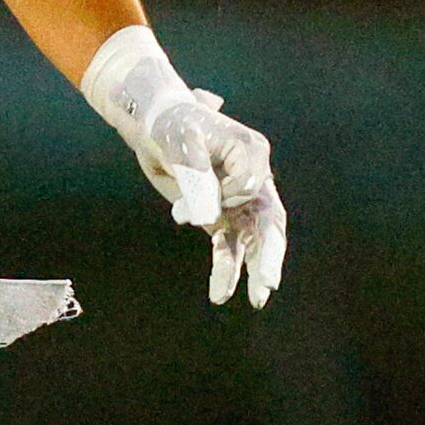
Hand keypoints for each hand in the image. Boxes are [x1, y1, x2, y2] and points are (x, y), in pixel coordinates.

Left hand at [127, 89, 285, 308]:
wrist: (155, 124)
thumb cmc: (172, 123)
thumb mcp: (180, 142)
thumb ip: (196, 178)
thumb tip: (207, 220)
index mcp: (252, 151)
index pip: (249, 187)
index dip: (222, 198)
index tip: (186, 201)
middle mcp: (253, 177)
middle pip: (269, 218)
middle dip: (269, 253)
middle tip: (268, 283)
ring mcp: (238, 199)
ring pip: (253, 238)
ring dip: (253, 268)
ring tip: (257, 300)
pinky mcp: (221, 216)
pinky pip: (228, 246)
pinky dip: (226, 268)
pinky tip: (220, 294)